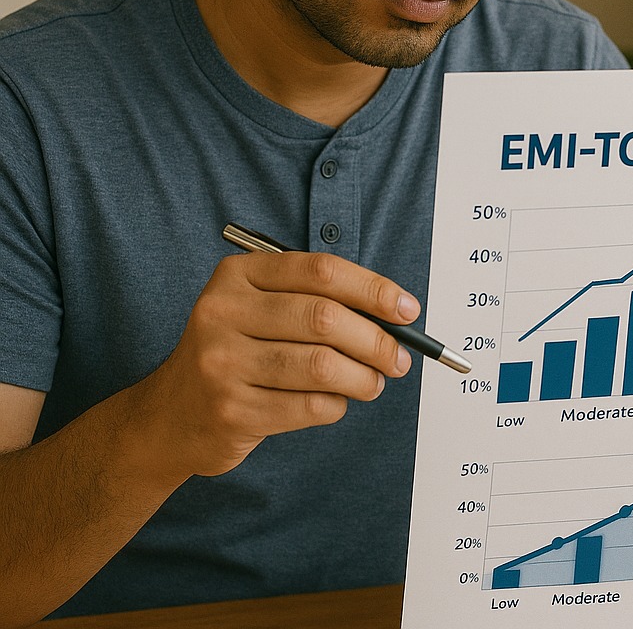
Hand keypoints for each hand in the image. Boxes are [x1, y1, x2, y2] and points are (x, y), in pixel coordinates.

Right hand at [140, 250, 419, 479]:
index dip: (373, 289)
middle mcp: (224, 312)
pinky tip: (336, 401)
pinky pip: (308, 405)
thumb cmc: (237, 351)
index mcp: (238, 275)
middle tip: (399, 357)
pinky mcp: (231, 411)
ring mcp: (222, 363)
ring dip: (363, 378)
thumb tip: (394, 316)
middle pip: (325, 318)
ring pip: (322, 366)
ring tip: (374, 383)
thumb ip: (317, 301)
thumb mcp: (261, 308)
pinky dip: (336, 405)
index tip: (407, 310)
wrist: (170, 416)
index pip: (321, 271)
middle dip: (376, 340)